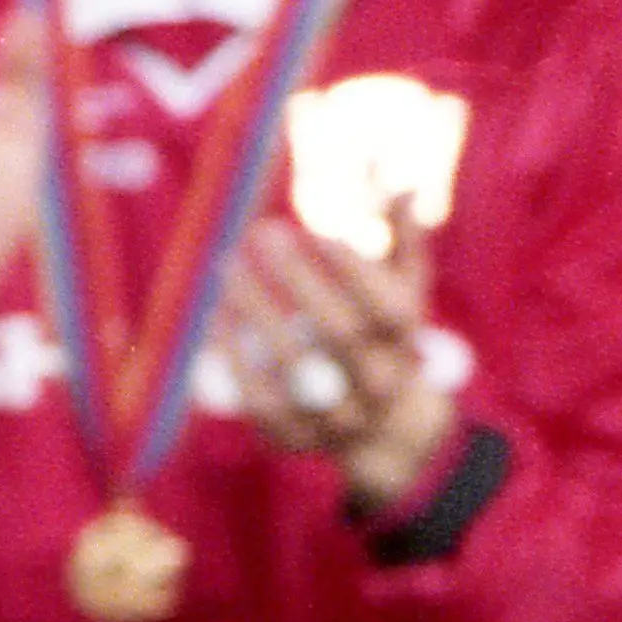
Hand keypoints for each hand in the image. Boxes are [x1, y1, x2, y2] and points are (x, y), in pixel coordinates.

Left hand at [219, 207, 451, 518]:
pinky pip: (258, 398)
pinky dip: (233, 356)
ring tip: (229, 265)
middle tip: (262, 230)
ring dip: (256, 308)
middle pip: (340, 332)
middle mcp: (378, 383)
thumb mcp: (404, 289)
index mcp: (406, 344)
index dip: (352, 270)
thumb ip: (403, 238)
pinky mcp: (295, 436)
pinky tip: (216, 316)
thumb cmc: (384, 336)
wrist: (380, 426)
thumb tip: (402, 185)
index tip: (314, 232)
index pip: (386, 308)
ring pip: (293, 364)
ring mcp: (337, 416)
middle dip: (299, 278)